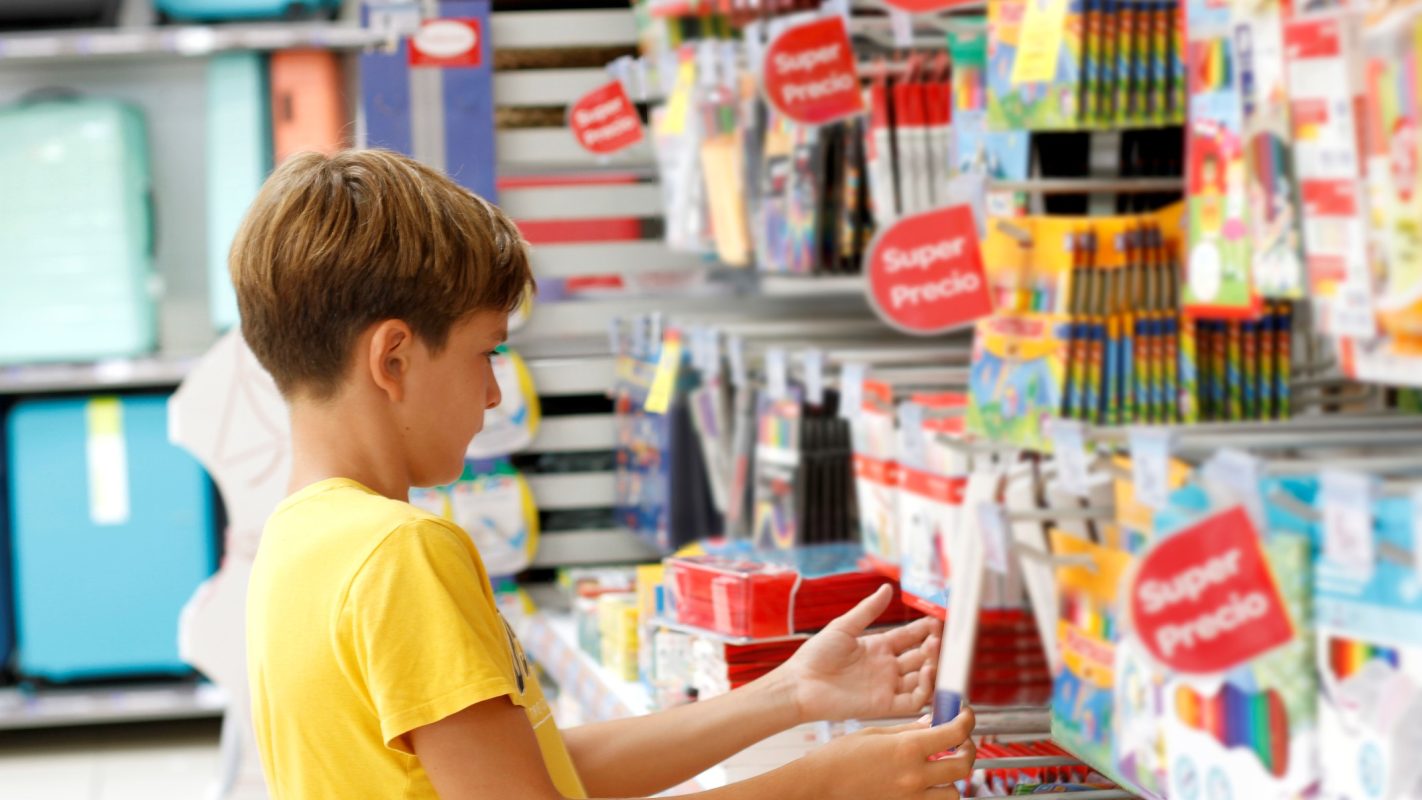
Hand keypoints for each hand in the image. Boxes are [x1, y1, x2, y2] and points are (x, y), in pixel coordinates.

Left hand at [776, 584, 941, 723]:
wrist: (800, 684)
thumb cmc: (816, 654)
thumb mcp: (844, 627)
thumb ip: (868, 610)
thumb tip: (887, 588)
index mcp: (878, 647)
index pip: (910, 637)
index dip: (925, 629)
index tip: (939, 619)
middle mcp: (887, 667)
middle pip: (920, 657)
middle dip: (933, 646)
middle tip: (941, 636)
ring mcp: (887, 686)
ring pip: (922, 678)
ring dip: (933, 666)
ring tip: (935, 650)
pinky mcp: (885, 705)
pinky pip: (914, 700)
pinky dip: (926, 689)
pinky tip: (927, 672)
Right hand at [805, 709, 976, 799]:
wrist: (821, 784)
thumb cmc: (840, 757)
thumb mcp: (876, 734)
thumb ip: (910, 730)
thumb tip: (932, 723)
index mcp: (908, 749)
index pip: (955, 733)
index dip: (966, 721)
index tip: (965, 716)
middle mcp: (915, 776)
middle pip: (963, 765)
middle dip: (967, 750)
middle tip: (960, 742)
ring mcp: (911, 797)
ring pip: (953, 792)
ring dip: (952, 779)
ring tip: (940, 768)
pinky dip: (935, 795)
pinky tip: (925, 784)